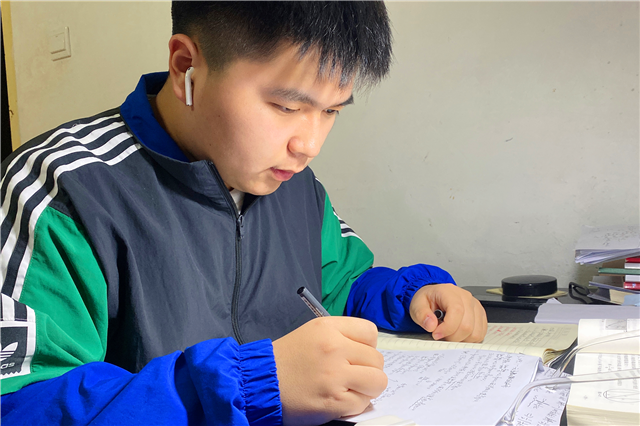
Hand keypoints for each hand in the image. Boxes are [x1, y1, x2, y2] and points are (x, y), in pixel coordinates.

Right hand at [272, 317, 386, 425]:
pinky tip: (338, 399)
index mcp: (328, 328)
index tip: (358, 354)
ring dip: (367, 388)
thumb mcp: (312, 333)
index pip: (370, 332)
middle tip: (351, 375)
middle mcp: (334, 348)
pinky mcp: (334, 401)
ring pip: (378, 381)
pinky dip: (355, 404)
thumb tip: (370, 351)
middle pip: (377, 359)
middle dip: (368, 369)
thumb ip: (341, 336)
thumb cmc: (286, 360)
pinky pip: (364, 402)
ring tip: (349, 388)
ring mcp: (335, 375)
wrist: (261, 383)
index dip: (368, 346)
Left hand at [409, 283, 486, 341]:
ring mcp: (475, 307)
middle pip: (467, 326)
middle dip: (452, 336)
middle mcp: (466, 298)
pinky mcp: (480, 316)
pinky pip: (480, 334)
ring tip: (449, 333)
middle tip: (440, 334)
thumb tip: (431, 325)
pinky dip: (468, 339)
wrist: (434, 296)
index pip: (457, 312)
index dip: (447, 328)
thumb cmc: (427, 300)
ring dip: (460, 339)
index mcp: (450, 292)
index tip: (436, 334)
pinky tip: (457, 333)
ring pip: (475, 332)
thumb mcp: (417, 305)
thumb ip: (422, 314)